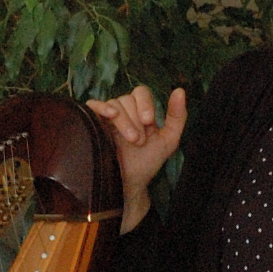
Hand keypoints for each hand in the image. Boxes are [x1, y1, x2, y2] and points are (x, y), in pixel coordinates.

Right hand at [84, 86, 187, 229]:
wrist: (130, 181)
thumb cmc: (148, 160)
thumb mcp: (169, 139)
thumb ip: (177, 116)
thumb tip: (180, 90)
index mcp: (140, 109)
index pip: (141, 92)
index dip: (145, 103)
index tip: (149, 122)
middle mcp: (123, 109)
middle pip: (127, 99)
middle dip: (135, 120)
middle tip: (138, 140)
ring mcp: (107, 116)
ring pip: (114, 104)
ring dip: (124, 121)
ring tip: (131, 141)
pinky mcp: (93, 122)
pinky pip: (94, 105)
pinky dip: (101, 107)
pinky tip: (110, 115)